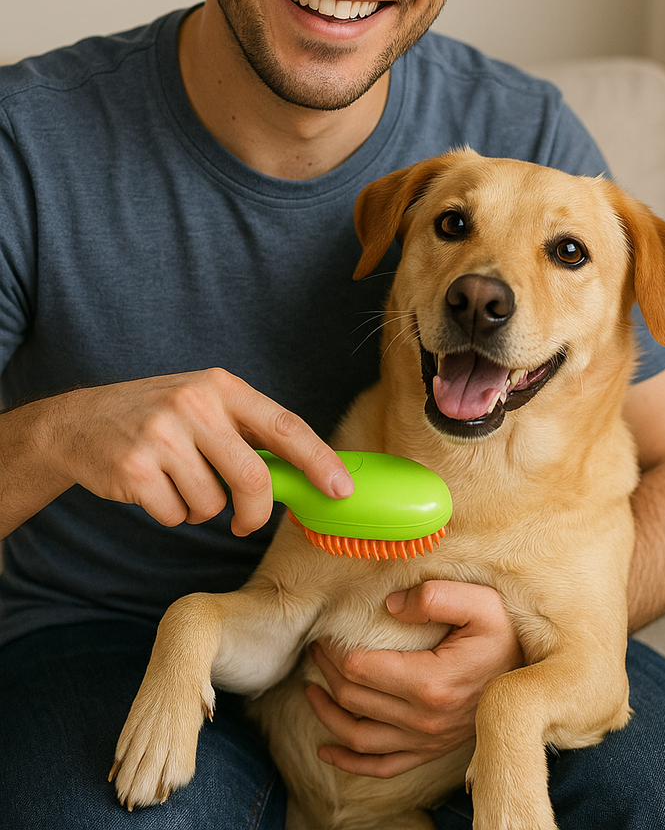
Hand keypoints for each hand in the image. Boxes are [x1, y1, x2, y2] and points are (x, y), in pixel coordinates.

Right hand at [35, 368, 352, 535]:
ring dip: (201, 508)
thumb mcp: (204, 405)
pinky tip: (152, 488)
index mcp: (222, 387)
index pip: (284, 424)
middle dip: (256, 511)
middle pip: (253, 477)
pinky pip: (176, 514)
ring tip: (177, 482)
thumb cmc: (157, 418)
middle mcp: (194, 404)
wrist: (77, 423)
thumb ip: (246, 433)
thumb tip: (304, 475)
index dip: (318, 459)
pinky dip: (171, 513)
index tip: (340, 488)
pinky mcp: (135, 467)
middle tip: (244, 523)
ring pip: (211, 503)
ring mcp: (162, 435)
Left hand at [305, 580, 522, 777]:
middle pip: (354, 698)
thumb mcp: (480, 603)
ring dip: (327, 714)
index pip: (360, 669)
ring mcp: (426, 740)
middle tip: (316, 648)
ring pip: (359, 737)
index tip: (325, 632)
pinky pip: (381, 766)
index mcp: (430, 682)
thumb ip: (434, 596)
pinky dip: (350, 762)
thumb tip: (389, 606)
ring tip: (310, 689)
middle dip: (326, 672)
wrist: (535, 678)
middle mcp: (424, 718)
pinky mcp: (430, 751)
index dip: (334, 651)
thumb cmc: (505, 634)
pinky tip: (327, 750)